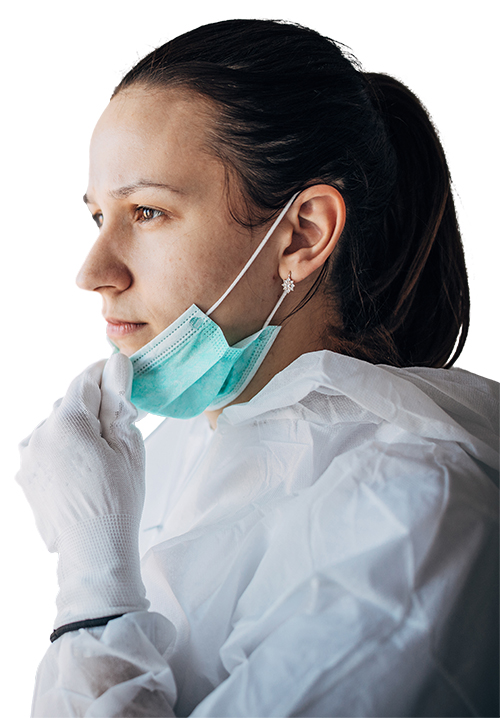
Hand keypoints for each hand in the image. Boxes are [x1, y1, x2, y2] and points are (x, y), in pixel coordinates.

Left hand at [16, 353, 148, 624]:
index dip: (106, 376)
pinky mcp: (26, 475)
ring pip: (57, 426)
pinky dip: (64, 450)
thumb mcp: (128, 446)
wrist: (93, 550)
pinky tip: (82, 471)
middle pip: (70, 404)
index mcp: (67, 423)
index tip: (122, 380)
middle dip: (94, 409)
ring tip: (99, 458)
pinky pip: (47, 448)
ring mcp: (29, 456)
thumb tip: (115, 366)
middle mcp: (40, 434)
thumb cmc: (117, 501)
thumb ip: (118, 401)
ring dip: (77, 430)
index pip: (85, 381)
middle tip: (120, 429)